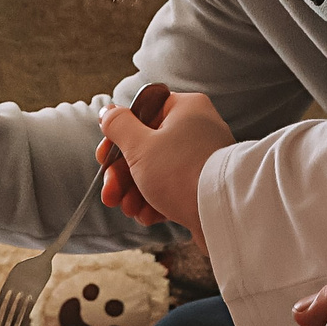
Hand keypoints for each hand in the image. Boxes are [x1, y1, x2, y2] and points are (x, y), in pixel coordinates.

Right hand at [98, 90, 232, 239]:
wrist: (223, 214)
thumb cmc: (181, 172)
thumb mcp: (140, 146)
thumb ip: (119, 126)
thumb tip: (108, 111)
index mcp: (185, 109)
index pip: (142, 114)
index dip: (118, 138)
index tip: (104, 158)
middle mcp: (197, 129)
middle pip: (146, 147)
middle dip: (122, 176)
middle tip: (110, 195)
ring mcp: (202, 159)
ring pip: (157, 172)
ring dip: (136, 193)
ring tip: (129, 210)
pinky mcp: (204, 186)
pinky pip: (173, 189)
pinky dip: (156, 202)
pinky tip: (148, 217)